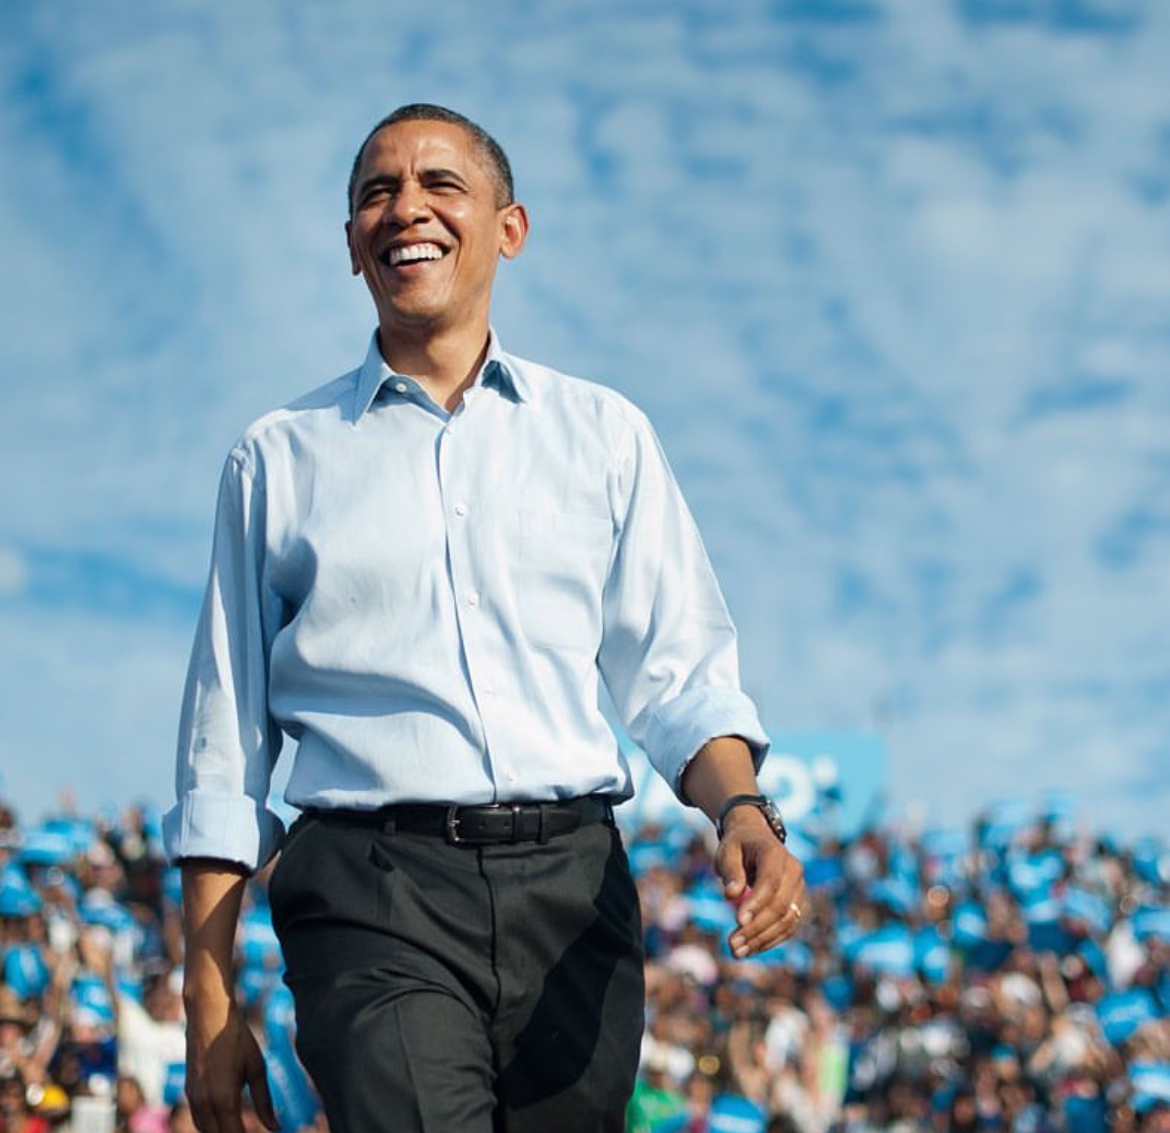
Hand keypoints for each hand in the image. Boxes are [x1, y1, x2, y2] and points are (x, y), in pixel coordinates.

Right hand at [186, 999, 278, 1132]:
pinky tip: (224, 1123)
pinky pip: (199, 1120)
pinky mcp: (189, 1092)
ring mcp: (193, 1099)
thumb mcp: (257, 1068)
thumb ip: (265, 1101)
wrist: (209, 1016)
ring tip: (240, 1128)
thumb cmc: (238, 1039)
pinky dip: (211, 1127)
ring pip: (206, 1131)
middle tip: (250, 1130)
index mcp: (224, 1099)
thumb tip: (276, 1128)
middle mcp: (204, 1104)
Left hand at [715, 806, 805, 958]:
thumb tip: (731, 895)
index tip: (737, 921)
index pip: (770, 881)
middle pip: (780, 905)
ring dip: (763, 939)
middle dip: (756, 928)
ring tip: (738, 952)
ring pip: (787, 920)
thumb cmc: (737, 846)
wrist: (755, 839)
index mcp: (775, 853)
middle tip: (732, 944)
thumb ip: (731, 871)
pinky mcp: (797, 903)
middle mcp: (794, 870)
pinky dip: (770, 940)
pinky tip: (751, 949)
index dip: (756, 903)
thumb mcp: (727, 851)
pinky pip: (788, 926)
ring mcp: (799, 888)